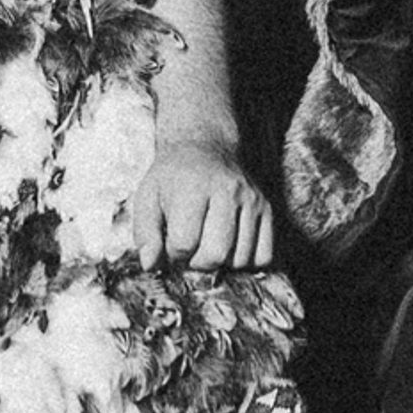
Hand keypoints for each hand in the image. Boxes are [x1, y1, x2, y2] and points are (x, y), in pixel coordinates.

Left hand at [131, 135, 274, 269]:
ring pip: (240, 259)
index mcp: (194, 186)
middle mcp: (228, 190)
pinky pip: (264, 256)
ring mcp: (252, 199)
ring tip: (208, 243)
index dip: (172, 252)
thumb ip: (145, 234)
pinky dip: (245, 261)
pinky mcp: (267, 209)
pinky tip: (230, 246)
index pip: (184, 243)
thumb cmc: (174, 177)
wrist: (206, 147)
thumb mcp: (148, 197)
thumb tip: (150, 265)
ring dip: (221, 263)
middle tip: (190, 248)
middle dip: (197, 262)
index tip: (170, 240)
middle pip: (215, 254)